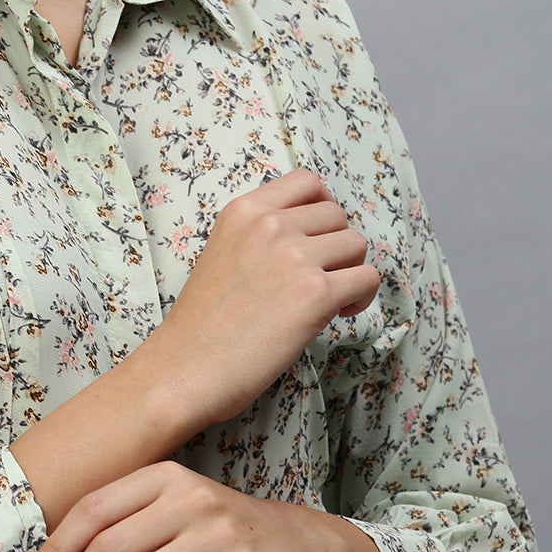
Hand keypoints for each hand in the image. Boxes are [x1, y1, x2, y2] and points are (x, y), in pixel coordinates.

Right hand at [154, 168, 380, 428]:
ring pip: (356, 244)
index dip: (322, 207)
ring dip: (350, 270)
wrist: (184, 370)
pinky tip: (339, 314)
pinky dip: (362, 296)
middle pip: (336, 215)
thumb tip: (311, 236)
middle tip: (322, 277)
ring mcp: (295, 256)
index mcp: (243, 210)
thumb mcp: (221, 253)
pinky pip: (366, 278)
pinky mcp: (317, 294)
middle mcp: (270, 224)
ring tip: (331, 299)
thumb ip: (259, 236)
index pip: (307, 181)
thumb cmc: (200, 324)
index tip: (319, 235)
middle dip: (336, 245)